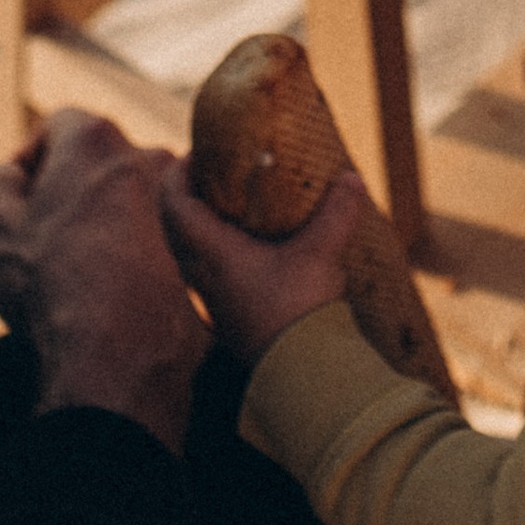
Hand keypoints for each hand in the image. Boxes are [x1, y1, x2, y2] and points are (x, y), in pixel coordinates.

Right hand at [0, 111, 210, 451]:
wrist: (116, 356)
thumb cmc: (49, 287)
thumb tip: (14, 173)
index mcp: (94, 139)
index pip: (58, 126)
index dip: (32, 159)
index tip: (22, 198)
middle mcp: (148, 154)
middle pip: (101, 162)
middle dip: (74, 191)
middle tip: (50, 238)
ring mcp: (183, 201)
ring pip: (135, 198)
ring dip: (110, 220)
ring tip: (86, 271)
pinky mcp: (204, 244)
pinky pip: (163, 235)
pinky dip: (141, 250)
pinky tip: (118, 289)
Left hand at [161, 158, 363, 365]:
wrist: (301, 372)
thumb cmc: (300, 309)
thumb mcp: (321, 252)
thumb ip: (337, 211)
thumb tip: (351, 177)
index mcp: (211, 253)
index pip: (173, 203)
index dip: (179, 172)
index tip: (202, 152)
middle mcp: (201, 275)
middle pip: (175, 224)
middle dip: (190, 194)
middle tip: (217, 173)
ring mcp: (210, 298)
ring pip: (189, 250)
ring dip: (202, 223)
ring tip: (235, 205)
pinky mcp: (225, 315)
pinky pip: (207, 271)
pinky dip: (217, 249)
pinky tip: (251, 246)